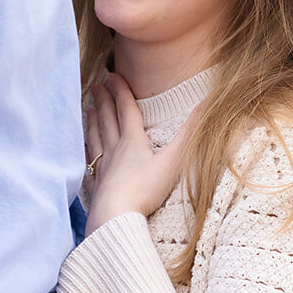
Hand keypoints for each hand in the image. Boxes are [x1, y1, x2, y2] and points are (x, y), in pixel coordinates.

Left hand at [84, 73, 191, 234]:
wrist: (115, 218)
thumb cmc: (145, 191)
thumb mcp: (173, 161)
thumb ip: (189, 133)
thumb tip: (207, 104)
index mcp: (133, 142)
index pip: (126, 110)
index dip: (121, 91)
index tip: (113, 75)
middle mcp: (114, 151)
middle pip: (108, 120)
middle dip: (104, 101)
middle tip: (97, 85)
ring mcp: (102, 169)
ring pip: (96, 139)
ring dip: (93, 122)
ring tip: (88, 109)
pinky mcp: (96, 188)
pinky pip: (89, 165)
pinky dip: (86, 153)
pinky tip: (85, 151)